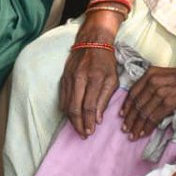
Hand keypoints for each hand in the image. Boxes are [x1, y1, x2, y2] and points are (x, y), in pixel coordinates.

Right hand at [58, 11, 121, 136]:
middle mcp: (80, 78)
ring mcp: (70, 77)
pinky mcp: (64, 77)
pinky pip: (62, 97)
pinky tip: (71, 116)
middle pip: (75, 107)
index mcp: (95, 79)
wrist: (92, 41)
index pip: (90, 106)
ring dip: (71, 119)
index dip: (90, 121)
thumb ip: (106, 98)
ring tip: (78, 128)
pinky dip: (65, 109)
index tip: (91, 132)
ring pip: (66, 104)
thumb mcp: (113, 79)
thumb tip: (98, 118)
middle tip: (83, 135)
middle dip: (79, 124)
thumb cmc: (106, 61)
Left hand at [120, 59, 175, 139]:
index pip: (133, 92)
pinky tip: (144, 133)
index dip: (126, 106)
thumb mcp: (167, 77)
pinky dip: (148, 126)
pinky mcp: (171, 100)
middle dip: (130, 119)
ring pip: (144, 111)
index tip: (122, 117)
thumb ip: (155, 86)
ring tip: (133, 135)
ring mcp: (162, 90)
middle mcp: (153, 80)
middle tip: (125, 130)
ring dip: (137, 125)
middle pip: (137, 103)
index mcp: (151, 73)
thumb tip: (144, 104)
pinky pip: (155, 116)